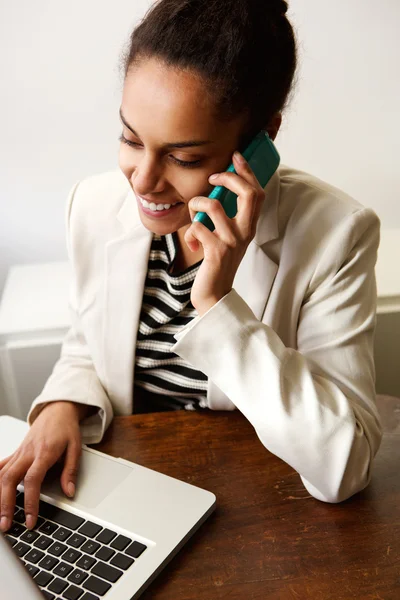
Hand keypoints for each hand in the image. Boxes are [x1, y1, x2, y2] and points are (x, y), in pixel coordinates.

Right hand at [0, 401, 86, 531]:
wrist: (57, 411)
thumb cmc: (66, 428)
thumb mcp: (76, 448)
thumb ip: (70, 471)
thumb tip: (69, 492)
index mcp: (44, 452)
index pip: (32, 480)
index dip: (29, 502)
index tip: (30, 520)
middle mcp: (27, 453)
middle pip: (9, 479)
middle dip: (5, 504)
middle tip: (6, 525)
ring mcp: (19, 452)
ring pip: (1, 475)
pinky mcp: (15, 453)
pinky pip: (0, 467)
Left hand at [185, 151, 265, 315]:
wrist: (214, 294)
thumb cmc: (216, 263)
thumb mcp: (226, 237)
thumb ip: (225, 217)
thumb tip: (214, 191)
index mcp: (249, 226)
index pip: (257, 192)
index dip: (248, 171)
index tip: (236, 156)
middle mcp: (245, 232)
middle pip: (248, 193)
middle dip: (229, 178)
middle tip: (213, 178)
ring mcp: (232, 242)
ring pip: (213, 205)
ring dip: (196, 205)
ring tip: (193, 216)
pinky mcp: (216, 252)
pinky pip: (197, 227)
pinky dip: (189, 232)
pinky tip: (191, 244)